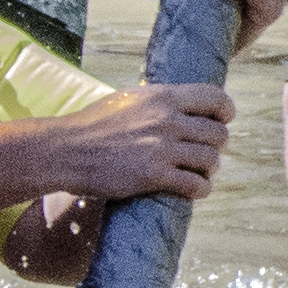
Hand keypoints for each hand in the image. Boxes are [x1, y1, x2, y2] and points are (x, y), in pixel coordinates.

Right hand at [43, 79, 231, 202]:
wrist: (62, 151)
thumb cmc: (89, 126)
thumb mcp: (127, 100)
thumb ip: (157, 102)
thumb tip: (180, 105)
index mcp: (162, 97)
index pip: (216, 98)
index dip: (225, 112)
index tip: (221, 121)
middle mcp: (167, 120)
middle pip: (218, 133)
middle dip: (216, 146)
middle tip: (203, 154)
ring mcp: (161, 149)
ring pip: (211, 160)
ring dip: (209, 170)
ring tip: (199, 174)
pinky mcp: (153, 175)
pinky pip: (196, 185)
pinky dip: (201, 190)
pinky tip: (194, 191)